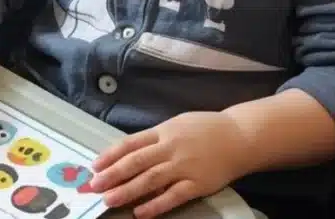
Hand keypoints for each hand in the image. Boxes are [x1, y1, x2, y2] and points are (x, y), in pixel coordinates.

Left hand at [88, 112, 245, 218]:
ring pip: (150, 180)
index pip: (131, 143)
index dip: (111, 155)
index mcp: (164, 131)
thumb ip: (156, 137)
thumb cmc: (205, 129)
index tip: (95, 166)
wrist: (239, 136)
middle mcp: (171, 147)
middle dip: (113, 175)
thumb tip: (129, 152)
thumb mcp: (177, 124)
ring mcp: (184, 166)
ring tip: (110, 200)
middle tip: (95, 186)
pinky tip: (141, 213)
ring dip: (128, 191)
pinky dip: (156, 205)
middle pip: (136, 162)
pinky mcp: (198, 183)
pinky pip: (173, 196)